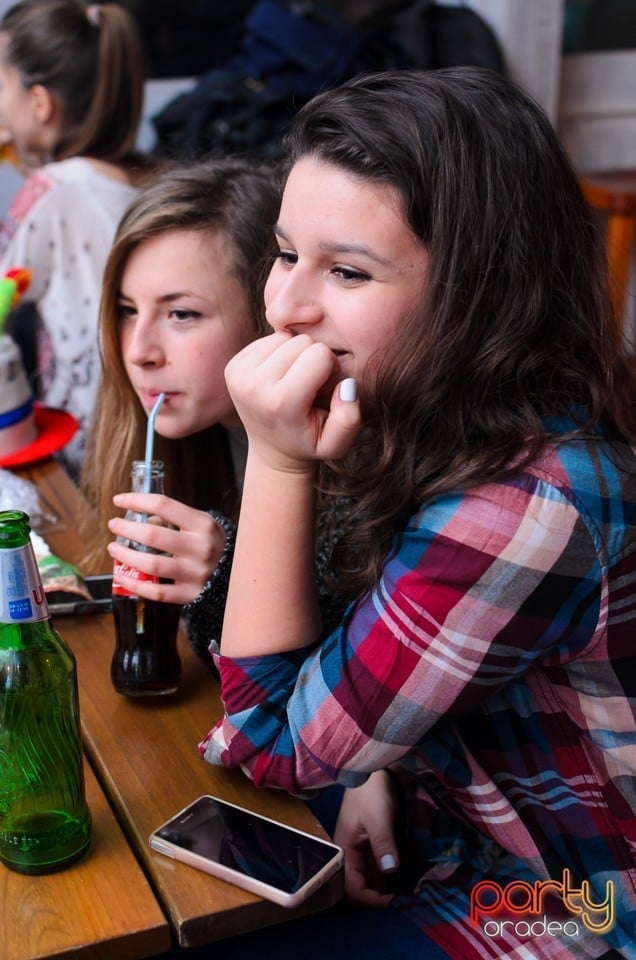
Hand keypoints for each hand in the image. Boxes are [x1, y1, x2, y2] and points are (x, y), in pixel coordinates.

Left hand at [107, 493, 225, 604]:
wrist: (240, 573)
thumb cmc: (212, 544)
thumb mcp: (202, 524)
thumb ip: (175, 519)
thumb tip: (142, 519)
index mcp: (202, 525)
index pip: (163, 505)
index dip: (136, 501)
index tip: (119, 500)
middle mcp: (200, 548)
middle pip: (153, 535)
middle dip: (126, 528)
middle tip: (114, 525)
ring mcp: (195, 573)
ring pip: (151, 565)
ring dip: (126, 555)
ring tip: (114, 548)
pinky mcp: (190, 594)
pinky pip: (156, 592)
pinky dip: (135, 584)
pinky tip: (121, 576)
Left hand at [225, 332, 360, 472]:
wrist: (272, 449)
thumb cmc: (309, 442)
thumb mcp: (336, 443)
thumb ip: (349, 418)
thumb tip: (345, 385)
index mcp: (281, 402)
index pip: (320, 354)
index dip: (330, 369)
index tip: (323, 390)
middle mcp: (254, 385)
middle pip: (302, 341)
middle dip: (313, 359)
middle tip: (308, 386)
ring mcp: (239, 374)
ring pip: (285, 336)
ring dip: (296, 354)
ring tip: (294, 381)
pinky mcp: (233, 365)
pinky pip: (269, 339)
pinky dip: (280, 353)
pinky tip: (280, 376)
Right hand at [333, 770, 399, 907]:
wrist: (377, 768)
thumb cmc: (371, 791)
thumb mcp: (377, 817)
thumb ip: (383, 844)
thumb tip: (391, 871)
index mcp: (344, 851)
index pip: (352, 889)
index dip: (372, 899)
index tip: (395, 899)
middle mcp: (353, 855)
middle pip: (363, 888)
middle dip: (382, 897)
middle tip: (406, 897)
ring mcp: (366, 851)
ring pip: (375, 880)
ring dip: (390, 887)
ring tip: (411, 889)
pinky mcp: (378, 845)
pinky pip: (384, 867)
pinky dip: (395, 875)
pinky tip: (410, 876)